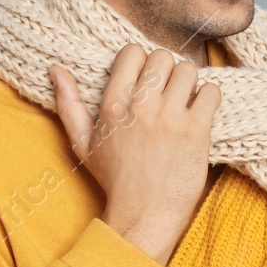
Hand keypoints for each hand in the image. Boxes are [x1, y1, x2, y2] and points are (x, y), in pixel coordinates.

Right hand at [49, 44, 220, 266]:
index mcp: (113, 106)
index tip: (145, 80)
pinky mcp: (196, 131)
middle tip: (167, 91)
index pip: (133, 51)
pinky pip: (211, 92)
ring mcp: (170, 118)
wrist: (143, 215)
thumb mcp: (83, 142)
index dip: (142, 61)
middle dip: (167, 70)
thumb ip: (69, 103)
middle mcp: (140, 108)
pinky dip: (209, 99)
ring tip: (184, 102)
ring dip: (189, 83)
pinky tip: (199, 114)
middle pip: (163, 56)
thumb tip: (56, 70)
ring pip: (188, 70)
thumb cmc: (115, 179)